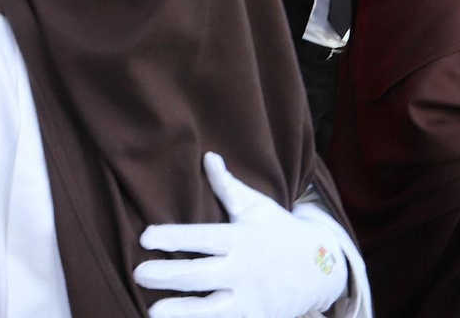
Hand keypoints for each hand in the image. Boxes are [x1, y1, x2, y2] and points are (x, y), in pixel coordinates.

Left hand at [133, 153, 347, 317]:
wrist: (322, 270)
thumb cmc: (280, 233)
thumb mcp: (257, 207)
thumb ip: (228, 187)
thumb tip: (208, 157)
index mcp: (240, 239)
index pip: (201, 238)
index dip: (172, 238)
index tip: (145, 237)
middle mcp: (244, 271)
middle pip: (200, 275)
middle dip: (167, 276)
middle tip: (137, 274)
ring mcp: (251, 300)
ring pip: (212, 311)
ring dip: (182, 312)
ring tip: (152, 312)